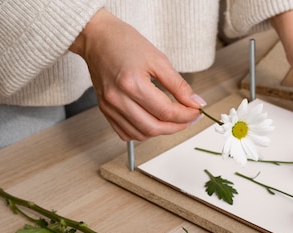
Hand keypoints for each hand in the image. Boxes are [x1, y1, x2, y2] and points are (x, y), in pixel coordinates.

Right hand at [70, 9, 205, 141]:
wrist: (96, 38)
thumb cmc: (124, 43)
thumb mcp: (158, 59)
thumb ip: (179, 85)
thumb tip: (195, 103)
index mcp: (132, 83)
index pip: (166, 111)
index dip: (186, 115)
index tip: (196, 111)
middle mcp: (118, 98)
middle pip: (153, 127)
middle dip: (177, 126)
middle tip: (188, 118)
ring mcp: (109, 106)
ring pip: (140, 134)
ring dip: (161, 131)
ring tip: (172, 120)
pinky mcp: (105, 110)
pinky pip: (126, 133)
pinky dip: (142, 132)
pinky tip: (152, 121)